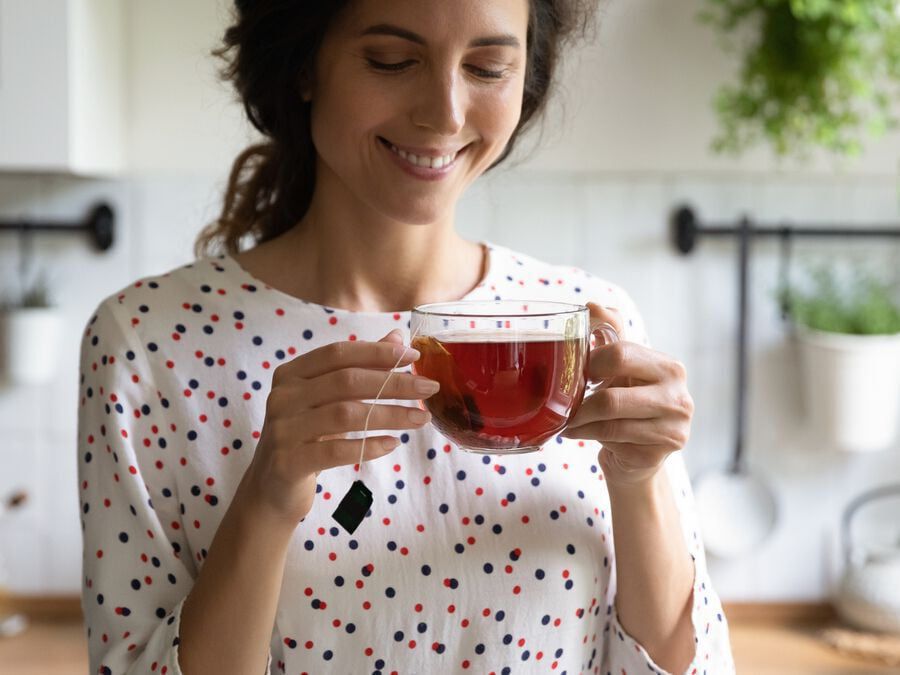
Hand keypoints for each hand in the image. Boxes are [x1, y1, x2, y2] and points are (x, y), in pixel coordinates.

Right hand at [240, 329, 439, 526]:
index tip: (413, 357)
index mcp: (291, 374)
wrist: (272, 489)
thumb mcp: (329, 401)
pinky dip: (369, 445)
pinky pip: (336, 450)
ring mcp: (282, 430)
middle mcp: (282, 397)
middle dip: (394, 383)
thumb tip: (398, 338)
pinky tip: (393, 443)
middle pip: (347, 381)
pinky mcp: (288, 462)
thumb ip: (359, 369)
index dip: (377, 352)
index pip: (338, 353)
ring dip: (391, 415)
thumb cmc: (307, 438)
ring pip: (346, 414)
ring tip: (421, 418)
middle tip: (429, 388)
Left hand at [560, 302, 693, 486]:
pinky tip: (577, 433)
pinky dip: (587, 435)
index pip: (621, 354)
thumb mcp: (620, 368)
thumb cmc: (628, 404)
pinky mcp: (660, 454)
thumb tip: (593, 305)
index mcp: (669, 368)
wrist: (638, 454)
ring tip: (567, 420)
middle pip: (612, 396)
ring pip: (610, 421)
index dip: (590, 362)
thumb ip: (610, 333)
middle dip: (580, 401)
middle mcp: (679, 397)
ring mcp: (674, 428)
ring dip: (580, 422)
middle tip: (563, 403)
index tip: (575, 371)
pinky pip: (613, 440)